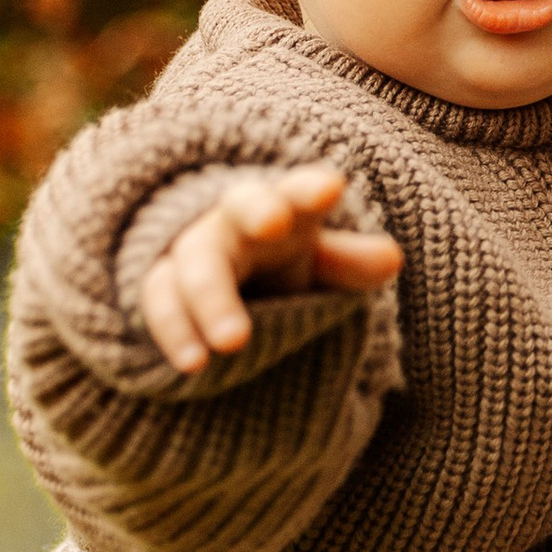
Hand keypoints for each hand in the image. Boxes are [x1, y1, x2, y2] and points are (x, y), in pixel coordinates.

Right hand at [138, 165, 402, 374]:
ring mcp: (192, 250)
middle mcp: (234, 220)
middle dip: (258, 212)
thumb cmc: (278, 263)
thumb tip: (392, 259)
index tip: (332, 186)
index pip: (299, 191)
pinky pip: (159, 300)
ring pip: (194, 260)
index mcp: (283, 208)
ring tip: (232, 345)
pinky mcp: (161, 284)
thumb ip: (350, 263)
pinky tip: (194, 365)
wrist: (211, 277)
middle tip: (274, 223)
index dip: (311, 188)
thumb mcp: (319, 264)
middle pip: (242, 207)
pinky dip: (175, 331)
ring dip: (210, 298)